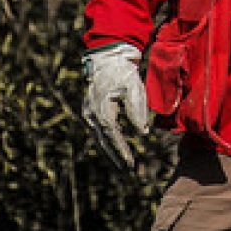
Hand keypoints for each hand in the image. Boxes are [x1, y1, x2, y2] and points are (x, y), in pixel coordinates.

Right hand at [82, 43, 148, 170]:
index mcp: (102, 108)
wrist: (108, 60)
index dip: (121, 150)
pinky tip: (116, 149)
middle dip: (116, 156)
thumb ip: (138, 110)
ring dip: (110, 151)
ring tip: (123, 164)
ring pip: (99, 138)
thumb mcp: (134, 88)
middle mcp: (91, 113)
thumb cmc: (124, 73)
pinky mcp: (89, 111)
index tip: (131, 163)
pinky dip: (107, 141)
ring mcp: (88, 113)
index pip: (113, 135)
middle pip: (103, 141)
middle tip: (128, 170)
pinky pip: (98, 131)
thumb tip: (143, 133)